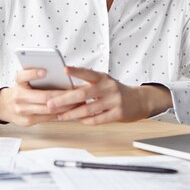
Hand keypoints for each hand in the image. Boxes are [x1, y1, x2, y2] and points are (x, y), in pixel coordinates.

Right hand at [0, 69, 80, 126]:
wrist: (4, 106)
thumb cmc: (20, 89)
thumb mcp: (23, 80)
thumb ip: (34, 76)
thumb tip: (59, 74)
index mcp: (17, 82)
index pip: (23, 76)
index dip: (33, 74)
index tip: (44, 71)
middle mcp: (18, 97)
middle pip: (43, 96)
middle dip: (63, 95)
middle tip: (77, 92)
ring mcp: (22, 111)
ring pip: (48, 110)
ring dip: (65, 107)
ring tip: (79, 102)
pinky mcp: (27, 121)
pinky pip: (48, 118)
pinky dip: (61, 114)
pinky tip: (71, 111)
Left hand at [46, 67, 172, 124]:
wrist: (138, 101)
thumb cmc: (114, 91)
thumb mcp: (103, 83)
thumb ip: (86, 85)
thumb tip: (62, 90)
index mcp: (103, 78)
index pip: (87, 73)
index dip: (76, 71)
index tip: (64, 69)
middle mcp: (108, 87)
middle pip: (83, 94)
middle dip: (64, 100)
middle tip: (50, 104)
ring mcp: (114, 101)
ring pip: (88, 109)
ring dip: (72, 114)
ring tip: (59, 116)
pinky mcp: (118, 114)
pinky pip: (98, 119)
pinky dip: (86, 121)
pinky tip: (78, 120)